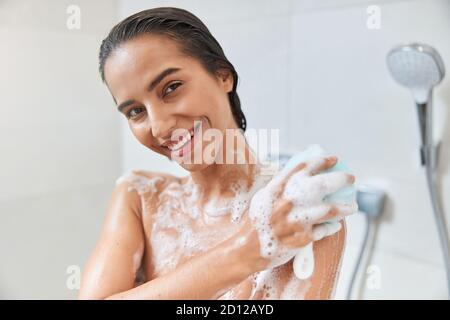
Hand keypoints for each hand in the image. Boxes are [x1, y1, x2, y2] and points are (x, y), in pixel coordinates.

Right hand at [247, 155, 356, 269]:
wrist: (248, 248)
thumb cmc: (256, 220)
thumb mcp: (264, 196)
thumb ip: (281, 185)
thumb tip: (301, 173)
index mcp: (278, 188)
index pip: (304, 168)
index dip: (322, 161)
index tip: (334, 159)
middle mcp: (287, 202)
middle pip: (321, 185)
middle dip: (340, 179)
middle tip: (350, 178)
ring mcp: (296, 220)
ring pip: (330, 210)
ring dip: (345, 207)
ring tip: (352, 206)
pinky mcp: (302, 238)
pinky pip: (324, 230)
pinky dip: (332, 226)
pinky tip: (335, 225)